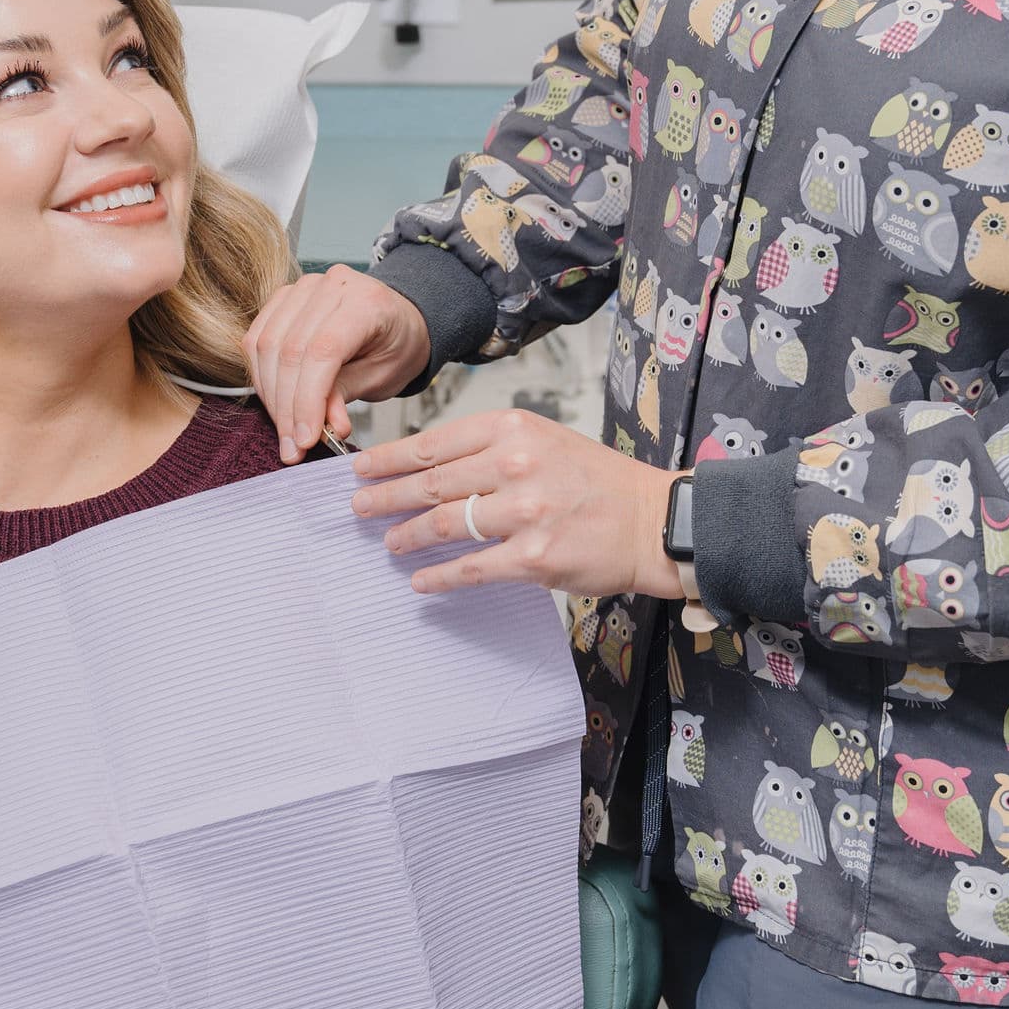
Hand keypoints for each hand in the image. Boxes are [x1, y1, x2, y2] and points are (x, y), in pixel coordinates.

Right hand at [247, 265, 431, 458]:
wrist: (397, 320)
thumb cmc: (395, 345)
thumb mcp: (383, 377)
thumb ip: (347, 395)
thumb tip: (323, 426)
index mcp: (367, 302)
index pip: (323, 351)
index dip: (307, 400)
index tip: (304, 439)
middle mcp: (332, 286)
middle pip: (290, 350)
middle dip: (287, 407)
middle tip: (293, 446)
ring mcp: (303, 287)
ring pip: (266, 345)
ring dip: (271, 397)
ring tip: (286, 430)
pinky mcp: (282, 298)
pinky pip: (256, 338)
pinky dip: (262, 377)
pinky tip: (276, 402)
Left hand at [351, 409, 678, 600]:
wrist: (650, 521)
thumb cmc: (597, 480)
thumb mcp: (545, 440)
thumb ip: (492, 448)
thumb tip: (432, 467)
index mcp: (514, 428)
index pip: (434, 443)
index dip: (390, 459)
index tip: (362, 469)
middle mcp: (516, 464)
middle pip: (429, 483)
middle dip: (384, 497)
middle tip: (358, 508)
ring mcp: (524, 512)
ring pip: (443, 524)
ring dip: (407, 536)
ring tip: (389, 543)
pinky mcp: (533, 557)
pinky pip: (470, 568)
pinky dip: (438, 576)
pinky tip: (421, 580)